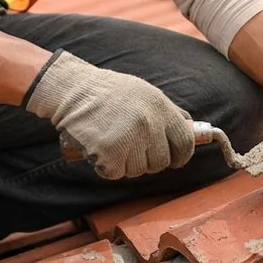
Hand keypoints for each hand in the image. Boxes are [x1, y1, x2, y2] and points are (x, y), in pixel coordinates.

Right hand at [23, 51, 195, 179]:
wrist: (73, 89)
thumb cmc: (109, 92)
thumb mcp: (146, 93)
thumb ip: (167, 113)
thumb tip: (189, 130)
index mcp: (160, 108)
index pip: (185, 143)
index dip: (181, 156)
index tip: (174, 160)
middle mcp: (148, 125)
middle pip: (160, 162)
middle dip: (148, 160)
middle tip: (131, 148)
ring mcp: (129, 140)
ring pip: (137, 170)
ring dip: (125, 163)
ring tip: (112, 141)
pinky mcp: (109, 154)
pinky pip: (115, 173)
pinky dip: (106, 167)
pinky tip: (100, 149)